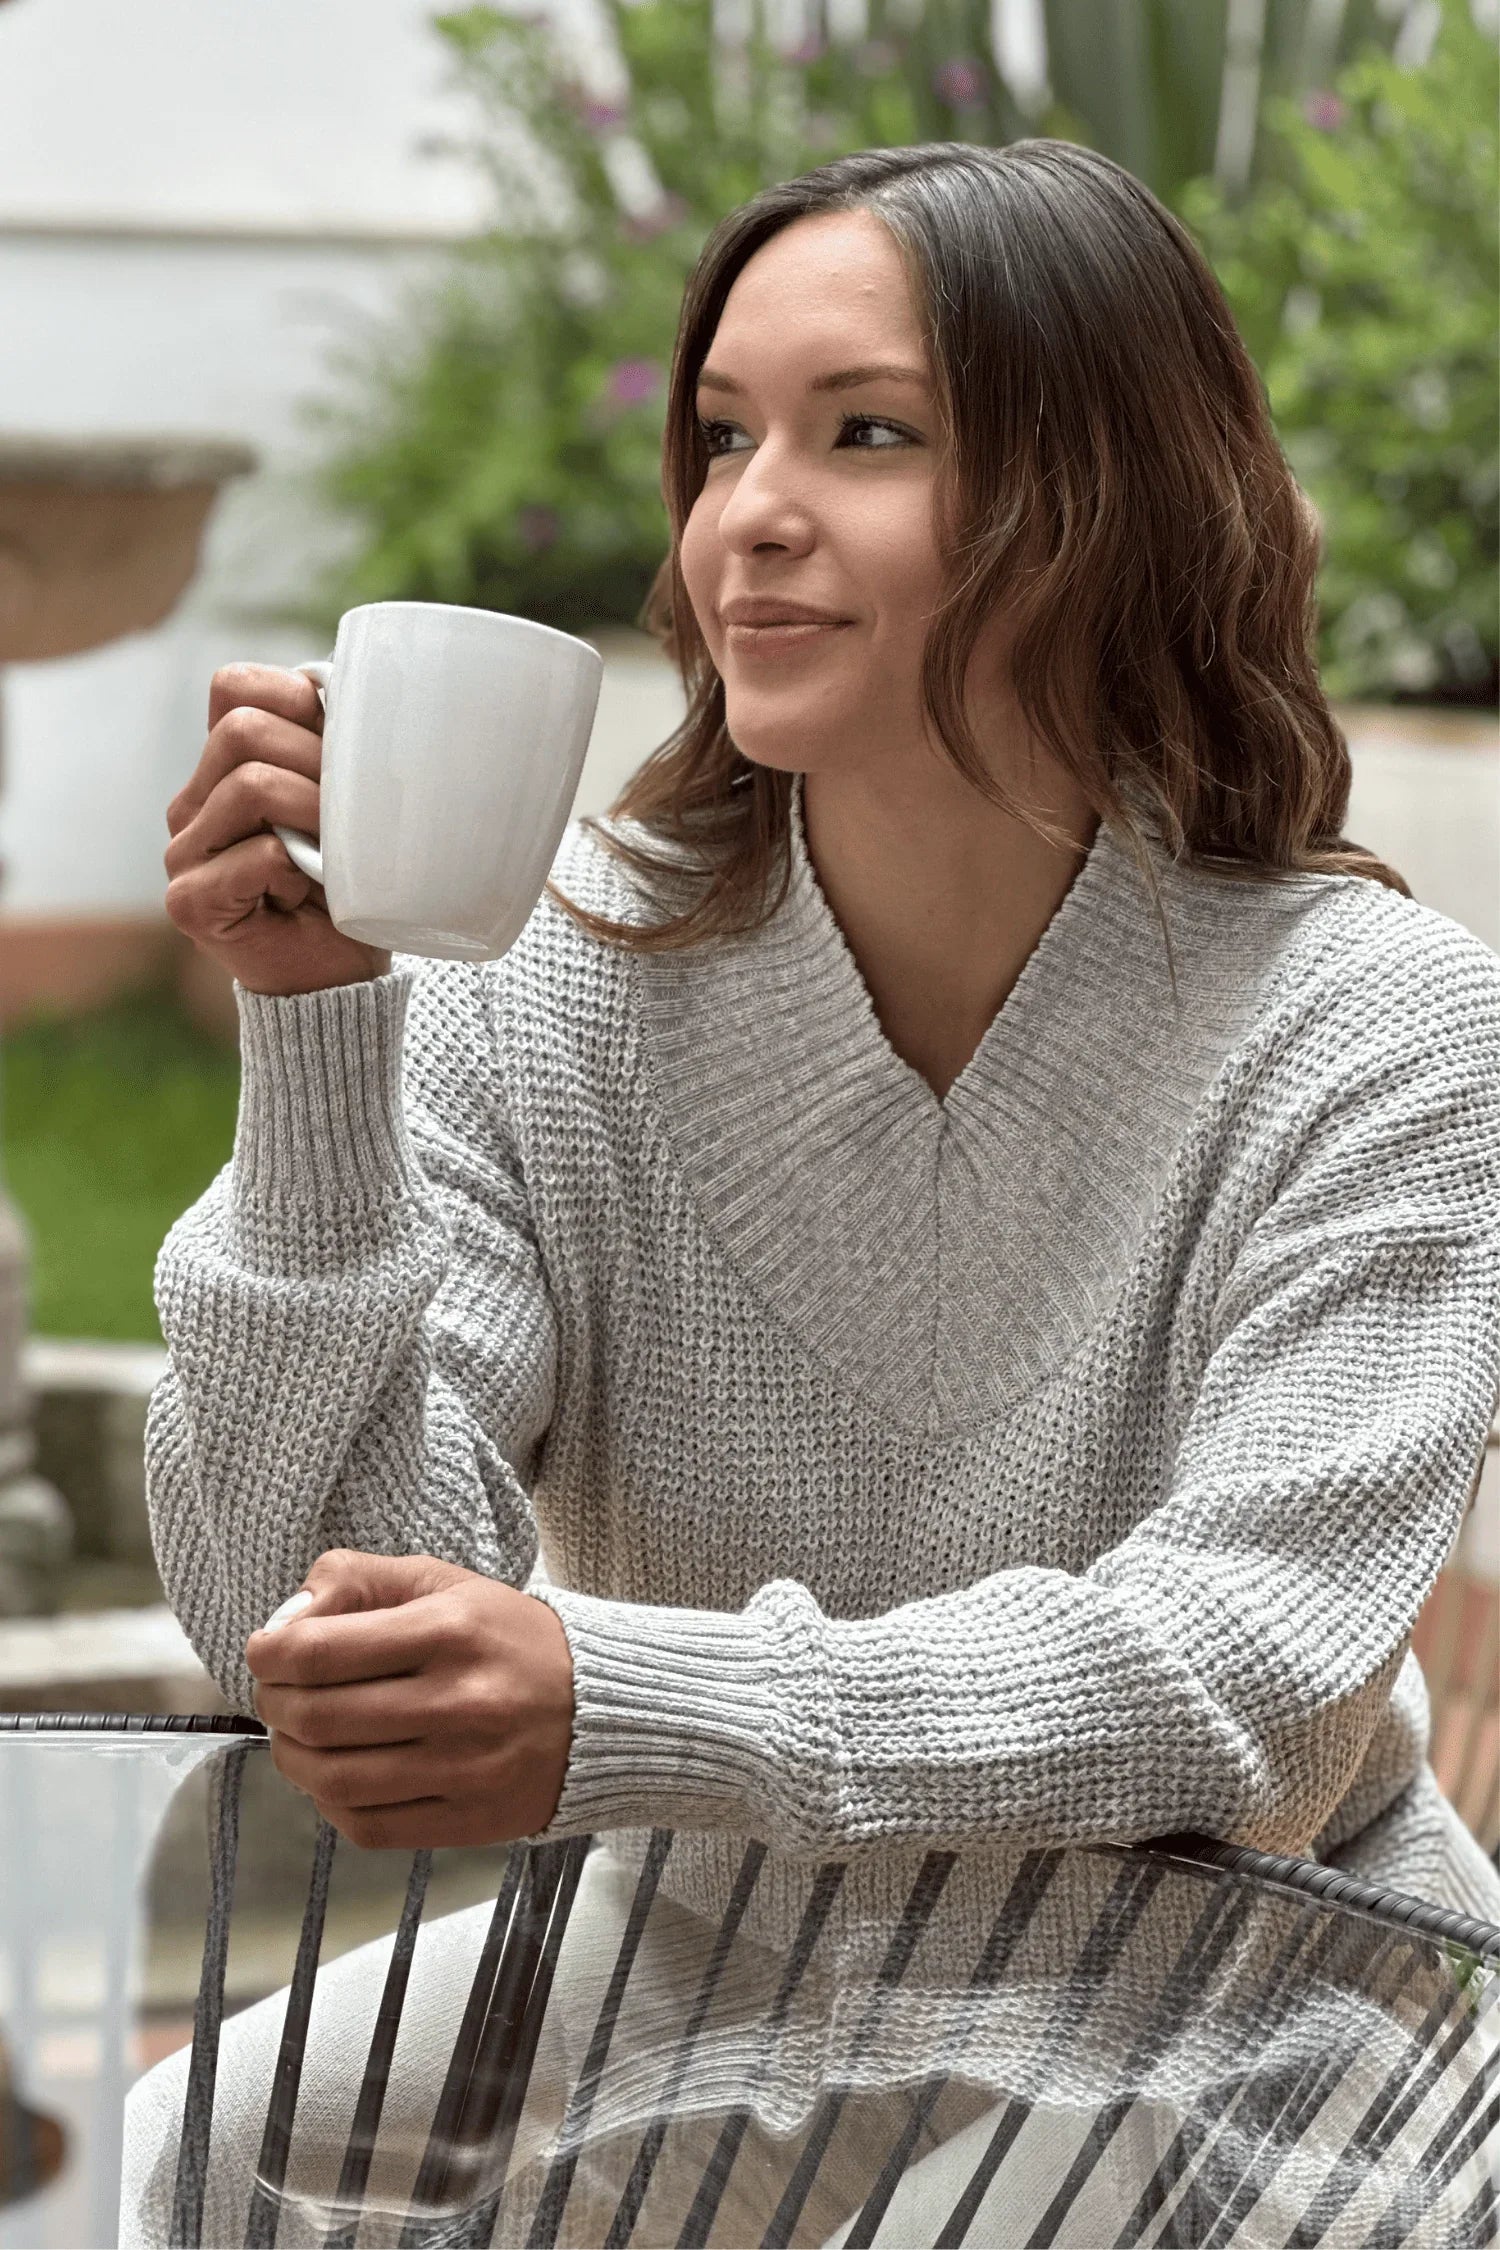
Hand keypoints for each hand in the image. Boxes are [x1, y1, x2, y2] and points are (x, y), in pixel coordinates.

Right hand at [165, 663, 390, 995]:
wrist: (340, 978)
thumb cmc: (350, 887)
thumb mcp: (344, 802)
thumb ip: (329, 749)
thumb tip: (349, 687)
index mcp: (222, 770)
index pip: (234, 686)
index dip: (294, 696)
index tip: (343, 738)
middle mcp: (192, 806)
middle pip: (243, 730)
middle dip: (316, 758)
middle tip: (353, 807)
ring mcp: (183, 854)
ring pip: (251, 786)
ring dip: (316, 811)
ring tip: (338, 849)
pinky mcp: (190, 902)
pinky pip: (259, 854)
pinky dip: (301, 869)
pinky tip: (311, 892)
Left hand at [245, 1550, 574, 1849]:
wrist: (602, 1707)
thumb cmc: (507, 1638)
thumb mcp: (442, 1583)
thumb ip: (358, 1581)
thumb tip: (285, 1621)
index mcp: (450, 1631)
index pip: (321, 1651)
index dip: (270, 1654)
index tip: (264, 1651)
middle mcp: (459, 1702)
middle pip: (318, 1719)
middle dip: (275, 1704)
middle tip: (277, 1693)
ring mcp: (465, 1769)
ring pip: (333, 1779)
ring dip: (292, 1758)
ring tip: (298, 1736)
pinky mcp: (469, 1821)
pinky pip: (368, 1826)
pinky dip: (332, 1803)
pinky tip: (338, 1776)